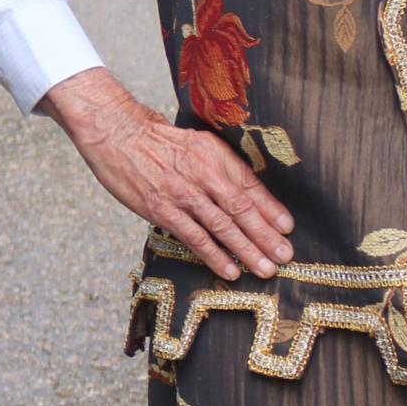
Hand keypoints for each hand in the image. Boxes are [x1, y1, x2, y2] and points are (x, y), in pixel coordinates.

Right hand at [43, 68, 294, 279]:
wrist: (118, 135)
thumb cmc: (160, 141)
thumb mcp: (198, 144)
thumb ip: (222, 167)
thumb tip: (248, 193)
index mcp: (216, 156)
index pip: (250, 187)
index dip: (271, 209)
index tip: (287, 228)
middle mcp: (204, 174)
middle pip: (242, 210)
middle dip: (266, 236)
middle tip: (285, 256)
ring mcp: (183, 194)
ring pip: (223, 227)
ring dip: (247, 251)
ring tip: (265, 269)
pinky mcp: (163, 211)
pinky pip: (195, 238)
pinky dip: (215, 256)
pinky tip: (230, 270)